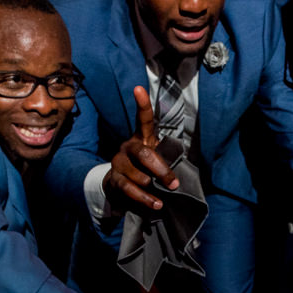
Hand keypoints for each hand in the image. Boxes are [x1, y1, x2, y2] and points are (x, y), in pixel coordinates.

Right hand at [102, 85, 178, 211]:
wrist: (120, 187)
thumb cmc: (145, 170)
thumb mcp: (157, 161)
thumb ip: (166, 162)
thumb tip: (178, 180)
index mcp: (141, 138)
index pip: (142, 119)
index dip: (141, 104)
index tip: (138, 88)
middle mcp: (128, 147)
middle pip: (144, 153)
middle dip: (161, 170)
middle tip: (174, 184)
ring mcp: (119, 162)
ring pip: (137, 174)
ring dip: (152, 187)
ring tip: (163, 196)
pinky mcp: (114, 179)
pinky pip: (129, 189)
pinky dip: (145, 199)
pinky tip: (155, 204)